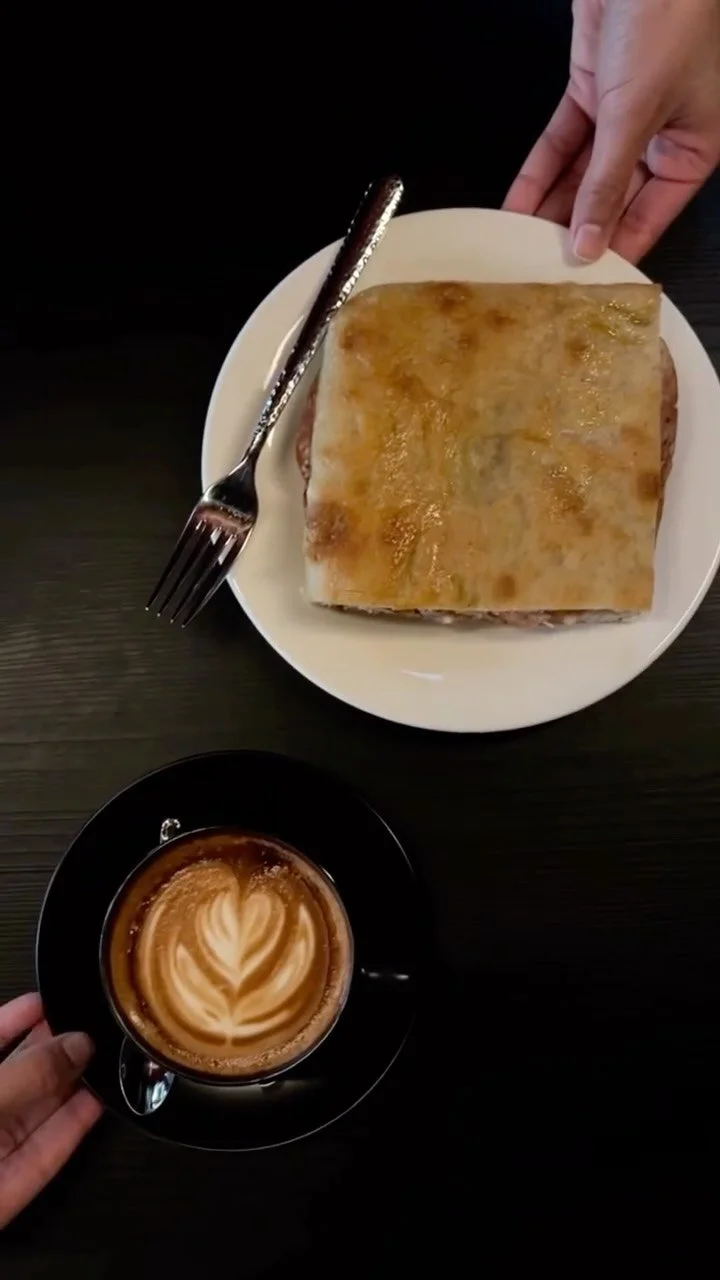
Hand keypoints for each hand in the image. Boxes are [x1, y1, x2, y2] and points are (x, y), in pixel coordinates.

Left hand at [0, 992, 101, 1228]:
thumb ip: (25, 1073)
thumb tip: (74, 1044)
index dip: (13, 1020)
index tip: (46, 1002)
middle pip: (14, 1078)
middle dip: (50, 1053)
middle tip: (86, 1029)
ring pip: (33, 1116)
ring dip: (69, 1090)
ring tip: (102, 1061)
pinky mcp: (3, 1193)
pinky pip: (42, 1156)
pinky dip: (70, 1131)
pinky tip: (93, 1105)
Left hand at [503, 0, 719, 261]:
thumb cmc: (668, 21)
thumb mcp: (635, 115)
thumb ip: (606, 185)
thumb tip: (590, 245)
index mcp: (693, 150)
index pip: (649, 218)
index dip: (615, 250)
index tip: (584, 285)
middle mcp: (661, 137)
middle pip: (611, 199)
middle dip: (574, 232)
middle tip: (540, 270)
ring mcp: (624, 114)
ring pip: (582, 175)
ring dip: (550, 208)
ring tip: (518, 246)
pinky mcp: (594, 90)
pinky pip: (563, 143)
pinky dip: (540, 171)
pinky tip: (517, 204)